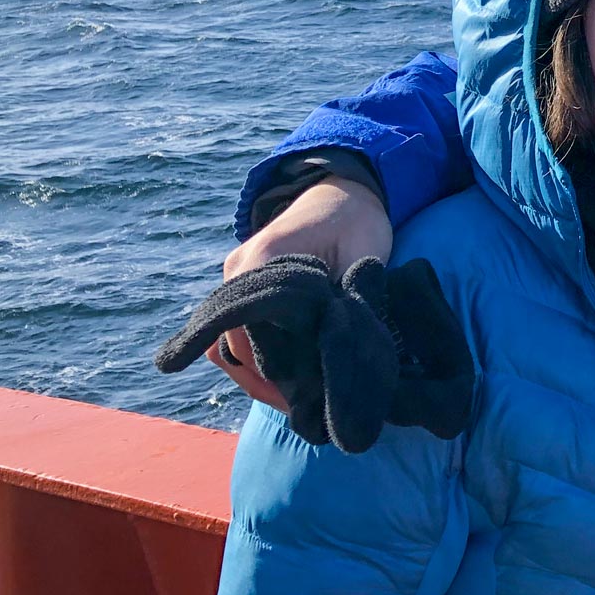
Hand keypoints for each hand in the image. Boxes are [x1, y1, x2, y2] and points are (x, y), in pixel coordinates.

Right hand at [209, 178, 394, 409]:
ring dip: (259, 371)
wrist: (345, 190)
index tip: (300, 396)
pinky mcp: (249, 286)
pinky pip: (243, 329)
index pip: (246, 335)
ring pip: (231, 342)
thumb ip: (347, 300)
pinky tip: (292, 373)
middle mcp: (239, 271)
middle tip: (302, 404)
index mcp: (262, 261)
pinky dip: (262, 354)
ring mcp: (239, 277)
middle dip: (263, 379)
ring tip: (297, 396)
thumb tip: (335, 353)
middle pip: (230, 345)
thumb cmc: (358, 221)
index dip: (270, 373)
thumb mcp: (364, 257)